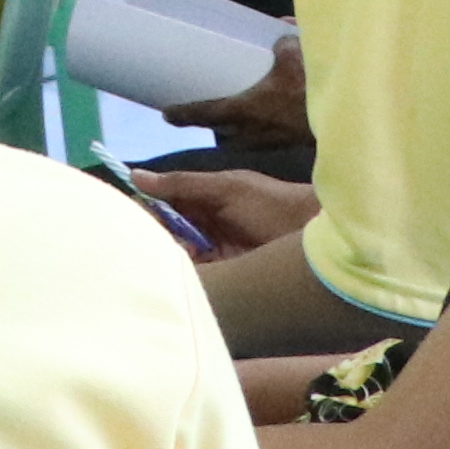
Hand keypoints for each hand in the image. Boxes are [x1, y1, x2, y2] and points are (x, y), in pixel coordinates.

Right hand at [137, 165, 316, 258]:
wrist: (315, 235)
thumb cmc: (271, 205)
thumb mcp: (226, 188)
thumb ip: (182, 184)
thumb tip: (134, 175)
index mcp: (201, 198)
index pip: (161, 202)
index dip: (146, 207)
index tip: (136, 216)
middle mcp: (203, 224)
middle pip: (165, 230)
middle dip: (158, 235)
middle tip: (162, 240)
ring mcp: (213, 250)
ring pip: (177, 252)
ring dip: (172, 254)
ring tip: (180, 255)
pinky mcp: (224, 273)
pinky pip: (197, 273)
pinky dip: (187, 272)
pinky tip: (186, 270)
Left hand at [173, 34, 309, 149]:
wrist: (354, 116)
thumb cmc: (316, 86)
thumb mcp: (295, 52)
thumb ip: (284, 38)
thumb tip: (280, 26)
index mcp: (248, 108)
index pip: (207, 113)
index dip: (185, 114)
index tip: (167, 114)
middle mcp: (256, 130)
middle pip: (223, 133)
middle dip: (210, 125)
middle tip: (200, 113)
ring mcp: (276, 141)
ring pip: (245, 141)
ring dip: (235, 132)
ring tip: (231, 119)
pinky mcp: (294, 144)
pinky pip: (267, 142)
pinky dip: (259, 134)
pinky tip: (266, 122)